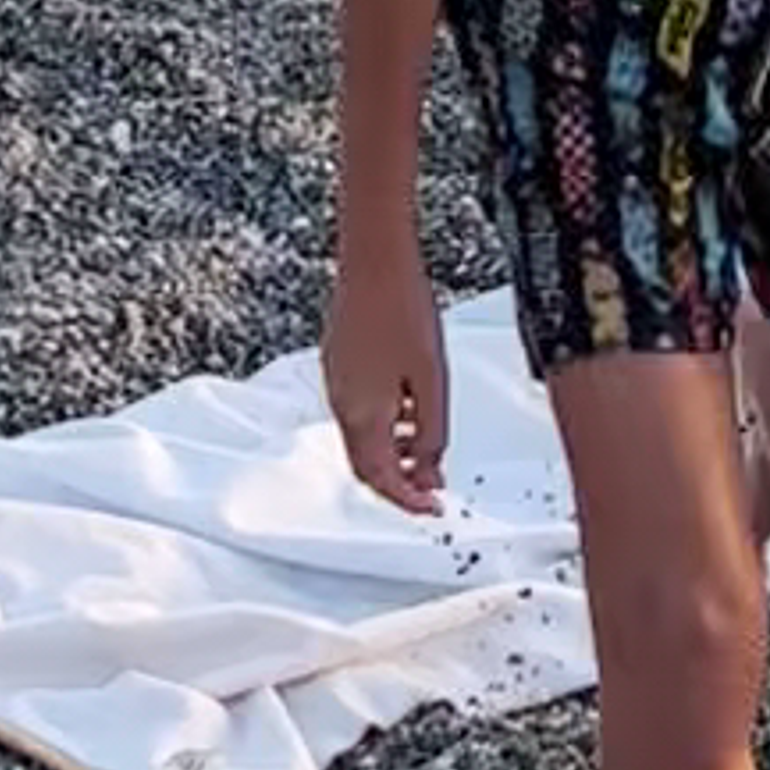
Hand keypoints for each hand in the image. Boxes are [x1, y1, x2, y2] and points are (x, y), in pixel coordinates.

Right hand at [323, 245, 451, 513]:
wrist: (375, 259)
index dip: (408, 502)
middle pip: (365, 465)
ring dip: (392, 454)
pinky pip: (357, 411)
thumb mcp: (433, 382)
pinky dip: (382, 427)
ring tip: (426, 451)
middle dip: (399, 483)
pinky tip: (408, 412)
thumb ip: (431, 433)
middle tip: (431, 487)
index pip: (380, 480)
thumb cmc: (403, 310)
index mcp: (362, 414)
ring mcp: (336, 381)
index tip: (433, 509)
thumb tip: (429, 468)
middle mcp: (341, 402)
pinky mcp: (338, 363)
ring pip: (361, 439)